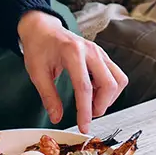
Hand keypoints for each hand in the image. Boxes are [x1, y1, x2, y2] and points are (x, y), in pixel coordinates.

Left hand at [17, 10, 126, 133]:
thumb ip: (48, 96)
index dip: (85, 111)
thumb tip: (56, 117)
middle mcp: (91, 50)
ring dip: (108, 98)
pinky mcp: (102, 55)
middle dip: (101, 106)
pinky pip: (115, 75)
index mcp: (72, 52)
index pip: (84, 87)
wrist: (42, 28)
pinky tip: (93, 93)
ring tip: (91, 104)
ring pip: (118, 80)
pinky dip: (108, 89)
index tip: (84, 126)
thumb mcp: (37, 72)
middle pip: (108, 84)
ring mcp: (99, 52)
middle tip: (87, 115)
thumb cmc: (39, 46)